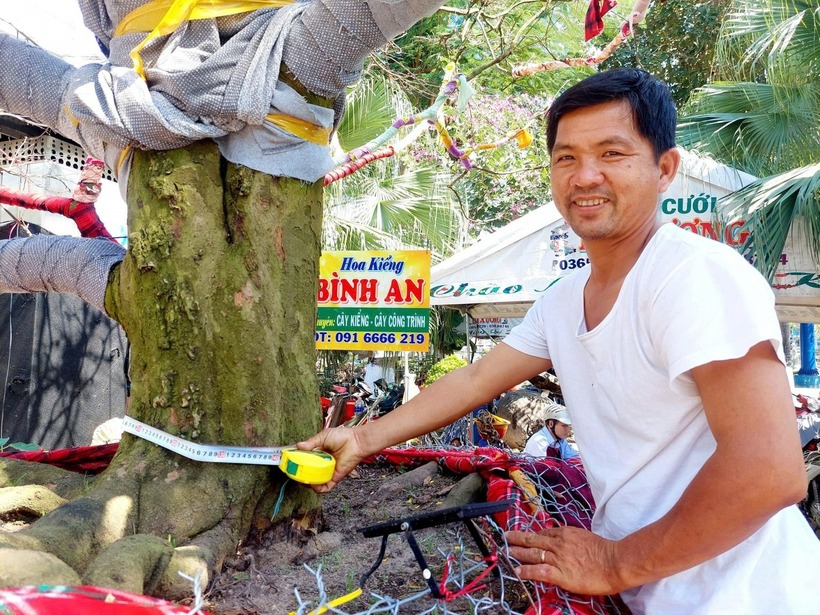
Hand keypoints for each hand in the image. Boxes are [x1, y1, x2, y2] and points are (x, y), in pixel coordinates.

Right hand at [297, 426, 366, 492]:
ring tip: (302, 478)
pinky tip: (313, 484)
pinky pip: (325, 487)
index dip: (297, 463)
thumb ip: (311, 442)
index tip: (290, 463)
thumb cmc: (342, 437)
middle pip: (308, 472)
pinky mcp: (334, 478)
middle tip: (294, 472)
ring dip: (307, 482)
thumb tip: (298, 446)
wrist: (356, 442)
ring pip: (314, 482)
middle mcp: (322, 464)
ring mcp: (327, 471)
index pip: (304, 461)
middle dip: (300, 474)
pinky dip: (318, 488)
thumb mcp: (323, 436)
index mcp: (318, 453)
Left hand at [505, 527, 625, 595]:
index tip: (524, 535)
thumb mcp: (586, 537)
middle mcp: (558, 543)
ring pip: (533, 553)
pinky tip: (517, 571)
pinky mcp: (560, 574)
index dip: (532, 535)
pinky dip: (526, 570)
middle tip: (506, 537)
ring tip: (507, 551)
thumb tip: (565, 540)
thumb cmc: (606, 551)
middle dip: (518, 538)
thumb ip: (573, 538)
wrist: (615, 562)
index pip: (544, 533)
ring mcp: (558, 558)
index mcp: (566, 533)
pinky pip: (538, 571)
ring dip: (518, 552)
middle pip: (533, 539)